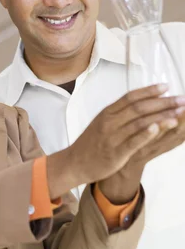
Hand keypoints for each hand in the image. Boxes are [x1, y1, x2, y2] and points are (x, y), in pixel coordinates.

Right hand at [65, 84, 184, 187]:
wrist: (74, 163)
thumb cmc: (91, 143)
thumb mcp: (102, 122)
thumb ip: (119, 113)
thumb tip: (140, 102)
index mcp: (108, 113)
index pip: (131, 97)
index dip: (150, 91)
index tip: (167, 86)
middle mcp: (110, 122)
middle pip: (139, 108)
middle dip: (163, 102)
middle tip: (182, 99)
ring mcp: (112, 137)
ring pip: (139, 123)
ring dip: (161, 116)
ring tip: (179, 113)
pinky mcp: (115, 153)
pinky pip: (132, 141)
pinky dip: (146, 133)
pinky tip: (159, 127)